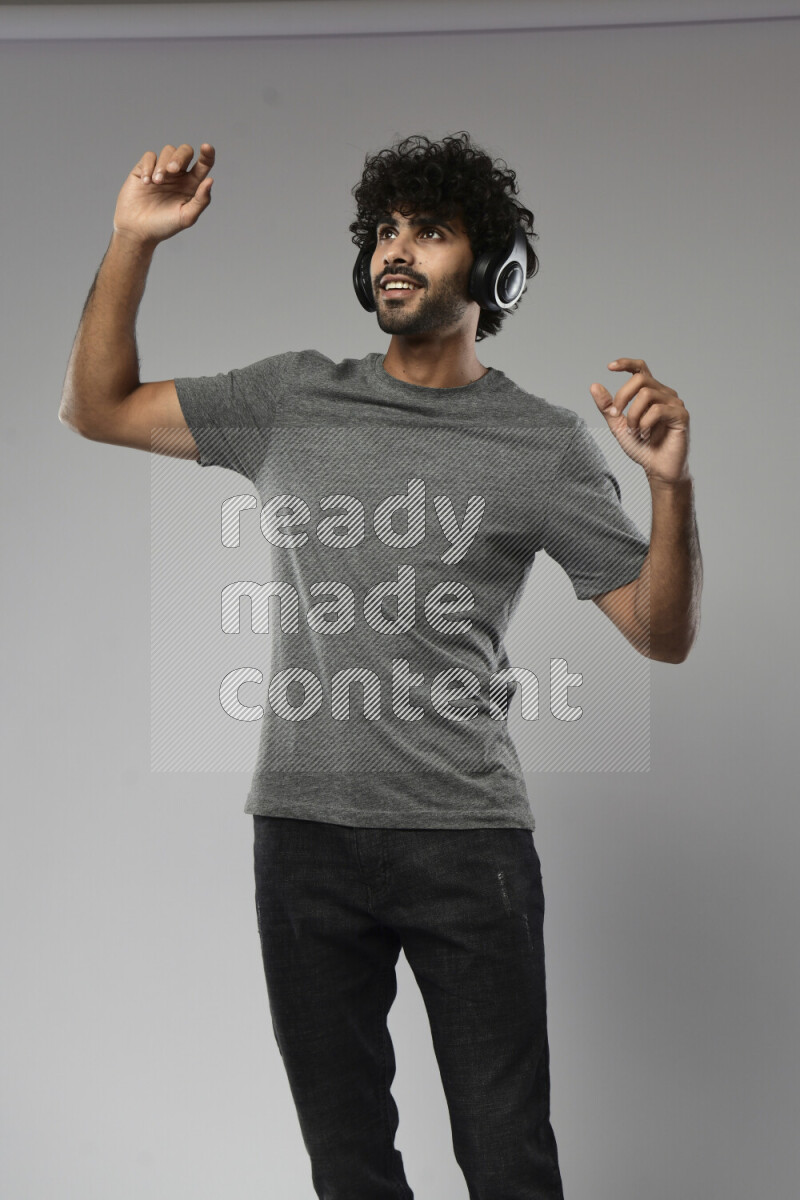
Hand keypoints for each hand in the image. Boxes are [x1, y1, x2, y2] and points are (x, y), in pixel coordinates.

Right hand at [113, 142, 214, 246]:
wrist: (138, 231)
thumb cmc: (164, 226)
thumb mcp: (186, 217)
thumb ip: (201, 200)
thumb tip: (210, 180)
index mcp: (192, 185)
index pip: (204, 164)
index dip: (207, 154)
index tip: (206, 147)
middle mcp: (178, 175)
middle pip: (185, 151)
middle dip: (179, 157)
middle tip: (172, 170)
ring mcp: (161, 170)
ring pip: (167, 150)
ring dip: (163, 165)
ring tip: (157, 183)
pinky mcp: (144, 169)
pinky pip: (149, 156)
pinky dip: (149, 166)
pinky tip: (147, 183)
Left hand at [590, 358, 690, 484]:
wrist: (657, 468)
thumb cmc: (642, 447)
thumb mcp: (618, 425)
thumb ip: (607, 407)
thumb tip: (594, 385)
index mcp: (650, 393)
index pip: (640, 369)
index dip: (626, 363)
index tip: (610, 367)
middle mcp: (664, 394)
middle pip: (640, 379)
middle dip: (622, 397)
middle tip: (616, 416)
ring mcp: (674, 403)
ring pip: (646, 394)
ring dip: (633, 414)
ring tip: (635, 430)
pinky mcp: (681, 415)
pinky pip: (658, 410)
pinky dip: (645, 423)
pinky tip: (645, 434)